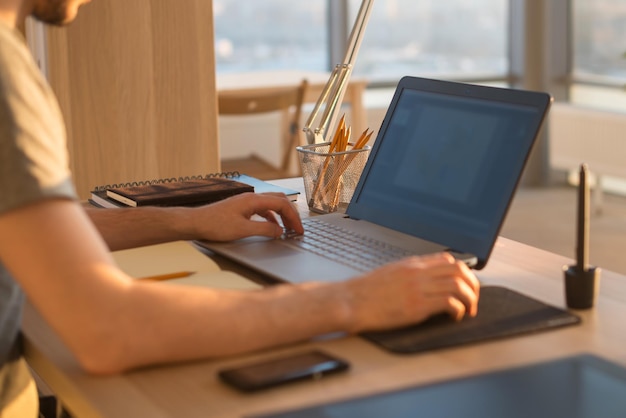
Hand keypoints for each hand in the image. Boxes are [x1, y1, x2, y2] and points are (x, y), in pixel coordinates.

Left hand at [188, 192, 303, 240]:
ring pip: (271, 204)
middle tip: (297, 229)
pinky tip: (271, 227)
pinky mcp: (241, 208)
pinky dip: (271, 217)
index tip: (298, 229)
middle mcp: (251, 197)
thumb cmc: (214, 225)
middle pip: (279, 201)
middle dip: (290, 214)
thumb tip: (280, 231)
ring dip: (282, 215)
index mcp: (253, 200)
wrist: (195, 223)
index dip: (293, 217)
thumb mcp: (243, 230)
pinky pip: (262, 209)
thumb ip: (264, 230)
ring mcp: (246, 202)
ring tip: (287, 228)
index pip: (282, 204)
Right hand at [344, 252, 479, 332]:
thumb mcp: (389, 273)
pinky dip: (458, 310)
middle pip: (459, 269)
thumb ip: (409, 274)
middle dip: (473, 285)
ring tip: (468, 311)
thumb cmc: (365, 291)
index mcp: (411, 264)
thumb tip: (427, 280)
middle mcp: (417, 273)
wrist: (350, 301)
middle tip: (473, 299)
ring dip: (470, 299)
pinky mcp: (416, 306)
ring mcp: (417, 289)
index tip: (465, 286)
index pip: (448, 260)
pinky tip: (454, 317)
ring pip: (458, 285)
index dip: (463, 272)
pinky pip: (449, 303)